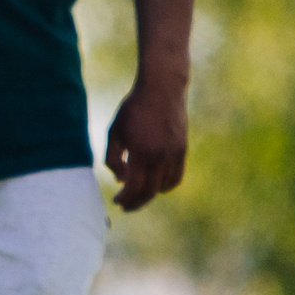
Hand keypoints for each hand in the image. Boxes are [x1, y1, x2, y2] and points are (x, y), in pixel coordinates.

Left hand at [104, 72, 187, 210]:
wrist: (162, 89)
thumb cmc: (133, 109)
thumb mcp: (115, 131)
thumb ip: (112, 157)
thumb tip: (120, 180)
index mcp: (141, 152)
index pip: (133, 187)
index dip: (125, 198)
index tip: (116, 201)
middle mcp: (160, 156)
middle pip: (149, 192)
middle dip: (135, 203)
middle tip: (125, 206)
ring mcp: (174, 154)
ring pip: (164, 187)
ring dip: (150, 195)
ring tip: (138, 194)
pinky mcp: (183, 150)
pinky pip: (176, 177)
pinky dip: (165, 186)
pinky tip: (154, 184)